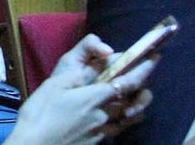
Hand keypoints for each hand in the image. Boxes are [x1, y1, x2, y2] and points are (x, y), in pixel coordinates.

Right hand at [12, 34, 153, 144]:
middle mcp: (104, 115)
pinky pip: (118, 129)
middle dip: (142, 88)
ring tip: (140, 97)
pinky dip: (125, 120)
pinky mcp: (97, 142)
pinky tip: (121, 117)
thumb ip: (79, 74)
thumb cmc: (41, 113)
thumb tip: (97, 63)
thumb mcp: (54, 85)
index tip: (154, 59)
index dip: (142, 70)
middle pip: (132, 101)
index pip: (126, 82)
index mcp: (94, 97)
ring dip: (138, 106)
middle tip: (146, 77)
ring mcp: (102, 132)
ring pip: (128, 117)